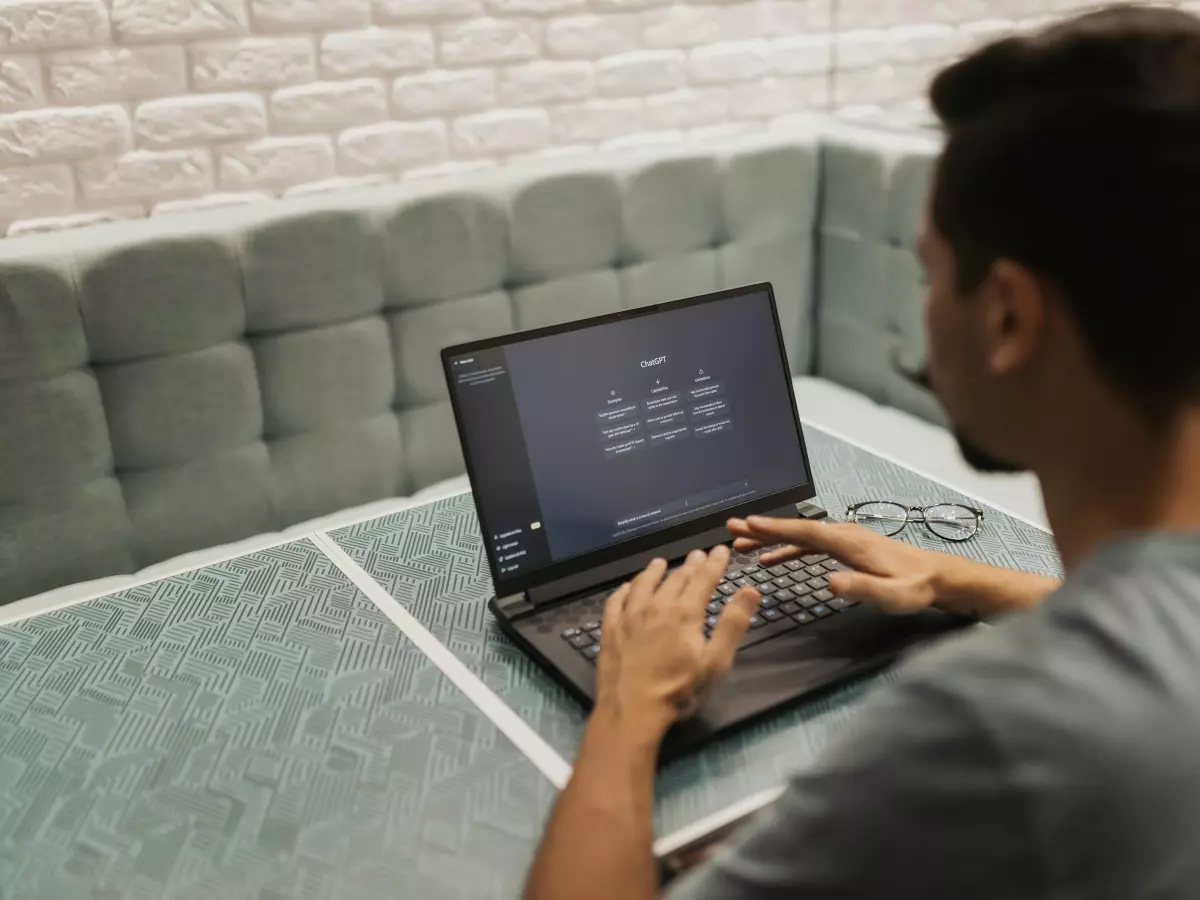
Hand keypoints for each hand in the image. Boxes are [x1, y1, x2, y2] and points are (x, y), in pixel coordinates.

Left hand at [594, 546, 759, 734]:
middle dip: (690, 565)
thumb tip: (750, 591)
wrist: (632, 710)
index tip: (721, 550)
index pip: (703, 579)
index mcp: (684, 613)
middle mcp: (656, 607)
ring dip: (654, 571)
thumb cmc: (678, 690)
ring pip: (643, 584)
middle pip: (675, 579)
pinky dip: (624, 589)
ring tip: (661, 562)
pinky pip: (616, 600)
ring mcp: (629, 617)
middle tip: (697, 555)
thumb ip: (733, 624)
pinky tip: (627, 587)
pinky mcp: (610, 630)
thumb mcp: (716, 662)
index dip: (714, 563)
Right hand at [727, 515, 946, 615]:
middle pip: (796, 528)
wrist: (937, 577)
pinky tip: (773, 558)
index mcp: (848, 542)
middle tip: (733, 528)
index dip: (775, 527)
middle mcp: (844, 534)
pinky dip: (788, 546)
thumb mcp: (890, 595)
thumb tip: (830, 582)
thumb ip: (861, 588)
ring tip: (743, 543)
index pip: (804, 531)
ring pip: (800, 535)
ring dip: (771, 537)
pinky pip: (809, 543)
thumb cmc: (914, 587)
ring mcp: (845, 538)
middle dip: (763, 528)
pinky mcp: (846, 547)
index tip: (748, 524)